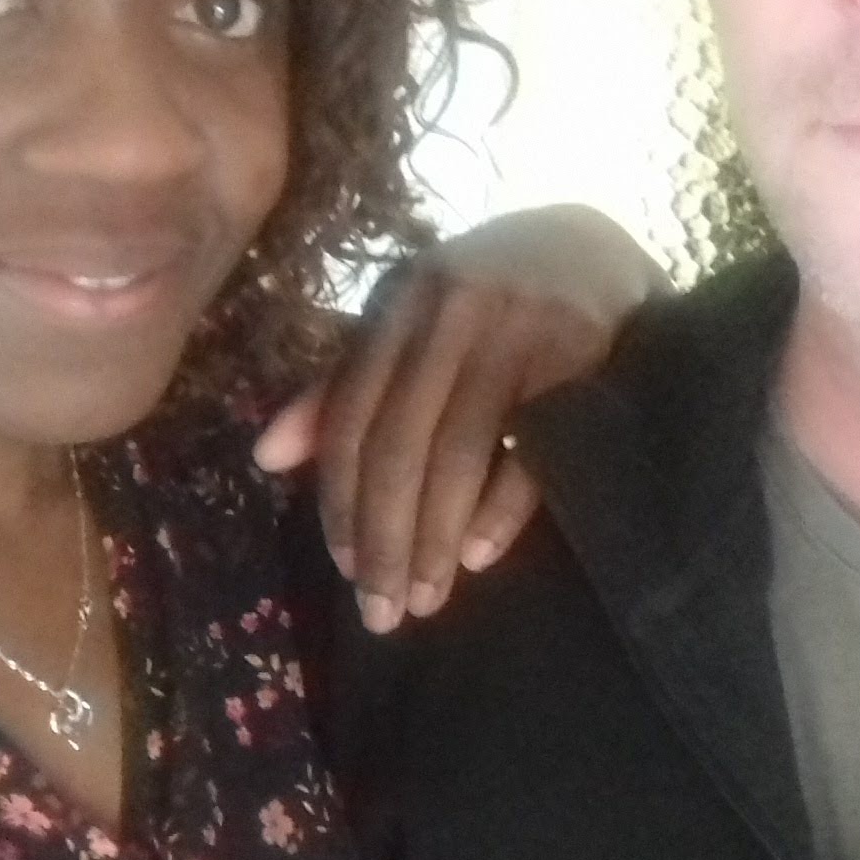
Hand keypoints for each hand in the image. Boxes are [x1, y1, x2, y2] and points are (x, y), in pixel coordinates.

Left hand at [255, 205, 665, 631]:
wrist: (593, 247)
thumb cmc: (484, 303)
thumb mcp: (408, 325)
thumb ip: (342, 386)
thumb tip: (266, 456)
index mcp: (399, 304)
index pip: (352, 415)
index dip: (341, 500)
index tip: (343, 570)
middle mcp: (451, 311)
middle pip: (399, 444)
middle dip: (384, 538)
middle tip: (382, 612)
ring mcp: (518, 331)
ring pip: (458, 454)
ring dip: (435, 539)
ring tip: (425, 600)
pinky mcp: (579, 356)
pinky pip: (530, 450)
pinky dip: (500, 510)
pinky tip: (478, 558)